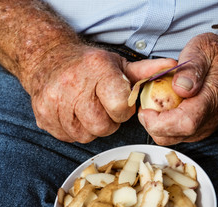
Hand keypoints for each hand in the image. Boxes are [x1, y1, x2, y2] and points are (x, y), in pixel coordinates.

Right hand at [28, 44, 176, 142]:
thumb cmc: (88, 65)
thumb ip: (146, 72)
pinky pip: (67, 137)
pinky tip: (73, 113)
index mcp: (97, 70)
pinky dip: (73, 129)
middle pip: (102, 126)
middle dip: (108, 121)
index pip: (120, 105)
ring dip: (90, 127)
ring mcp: (55, 102)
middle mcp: (73, 85)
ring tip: (87, 109)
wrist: (48, 59)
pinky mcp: (43, 116)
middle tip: (102, 107)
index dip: (123, 109)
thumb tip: (174, 67)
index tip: (119, 103)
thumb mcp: (118, 64)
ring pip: (85, 135)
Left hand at [138, 33, 217, 144]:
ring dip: (155, 126)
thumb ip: (192, 68)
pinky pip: (175, 135)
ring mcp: (204, 127)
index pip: (185, 123)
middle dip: (151, 125)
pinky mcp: (198, 129)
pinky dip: (162, 125)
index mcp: (211, 99)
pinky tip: (159, 109)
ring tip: (150, 105)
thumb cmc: (217, 56)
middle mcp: (208, 120)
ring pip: (171, 138)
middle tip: (142, 106)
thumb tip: (180, 88)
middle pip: (174, 136)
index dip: (160, 122)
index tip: (144, 110)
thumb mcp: (203, 49)